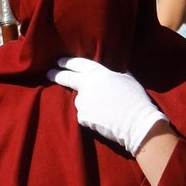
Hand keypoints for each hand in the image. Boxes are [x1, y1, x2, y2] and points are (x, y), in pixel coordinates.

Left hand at [48, 57, 167, 155]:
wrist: (137, 123)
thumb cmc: (136, 100)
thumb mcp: (128, 79)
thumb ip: (115, 74)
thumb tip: (114, 72)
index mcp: (100, 73)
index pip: (79, 64)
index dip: (68, 62)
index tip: (59, 62)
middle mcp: (88, 85)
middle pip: (67, 78)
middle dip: (56, 75)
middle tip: (49, 73)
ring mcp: (83, 101)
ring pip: (80, 101)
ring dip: (87, 104)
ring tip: (104, 110)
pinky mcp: (82, 116)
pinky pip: (84, 116)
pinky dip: (90, 117)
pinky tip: (103, 119)